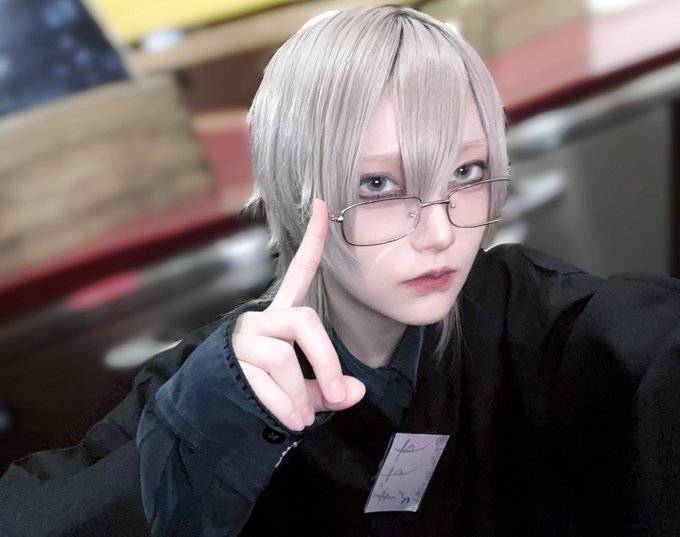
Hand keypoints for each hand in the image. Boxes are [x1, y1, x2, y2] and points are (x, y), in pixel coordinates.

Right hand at [232, 199, 365, 430]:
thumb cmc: (268, 394)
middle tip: (338, 395)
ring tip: (303, 418)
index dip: (311, 240)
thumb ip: (329, 387)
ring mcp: (244, 337)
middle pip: (304, 322)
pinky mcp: (231, 358)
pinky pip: (267, 382)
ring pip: (283, 358)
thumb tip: (354, 391)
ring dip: (301, 395)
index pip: (298, 272)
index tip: (320, 203)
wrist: (215, 411)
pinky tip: (291, 421)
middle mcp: (261, 318)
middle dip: (327, 361)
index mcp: (282, 316)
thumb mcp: (306, 389)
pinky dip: (286, 408)